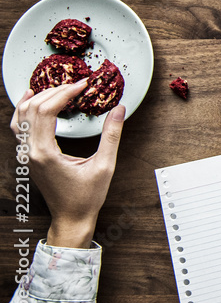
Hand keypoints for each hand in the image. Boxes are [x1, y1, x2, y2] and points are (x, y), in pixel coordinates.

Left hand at [11, 81, 125, 248]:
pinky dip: (25, 110)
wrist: (71, 218)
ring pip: (21, 116)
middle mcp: (30, 152)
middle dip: (54, 91)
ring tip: (57, 88)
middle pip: (32, 108)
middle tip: (76, 85)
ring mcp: (26, 154)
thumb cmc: (86, 197)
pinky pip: (19, 127)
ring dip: (38, 98)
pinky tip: (32, 99)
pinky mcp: (28, 156)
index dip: (64, 93)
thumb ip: (111, 135)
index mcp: (44, 153)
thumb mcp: (104, 165)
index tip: (82, 85)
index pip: (46, 110)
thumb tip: (119, 109)